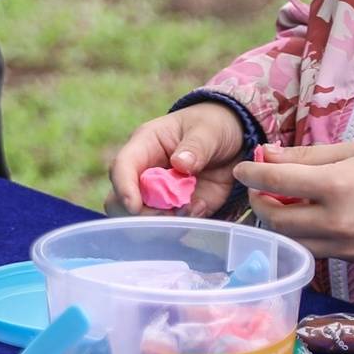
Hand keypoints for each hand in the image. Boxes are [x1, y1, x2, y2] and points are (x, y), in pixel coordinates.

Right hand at [106, 101, 248, 217]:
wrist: (234, 141)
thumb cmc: (212, 126)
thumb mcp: (207, 130)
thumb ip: (195, 146)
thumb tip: (180, 163)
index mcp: (143, 147)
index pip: (122, 167)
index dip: (123, 187)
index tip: (134, 206)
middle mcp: (144, 173)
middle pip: (120, 201)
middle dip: (140, 214)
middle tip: (169, 213)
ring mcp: (159, 195)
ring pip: (141, 219)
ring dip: (164, 222)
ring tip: (192, 207)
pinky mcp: (178, 210)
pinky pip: (172, 226)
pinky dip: (185, 224)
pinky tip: (202, 206)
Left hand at [231, 140, 353, 260]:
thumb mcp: (346, 151)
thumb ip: (302, 156)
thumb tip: (264, 155)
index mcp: (335, 187)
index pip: (277, 181)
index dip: (252, 174)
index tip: (241, 169)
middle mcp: (336, 221)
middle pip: (277, 219)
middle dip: (260, 203)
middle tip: (259, 189)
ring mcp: (343, 245)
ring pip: (290, 241)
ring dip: (276, 223)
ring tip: (279, 203)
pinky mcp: (350, 259)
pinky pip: (311, 250)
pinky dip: (298, 236)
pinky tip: (302, 218)